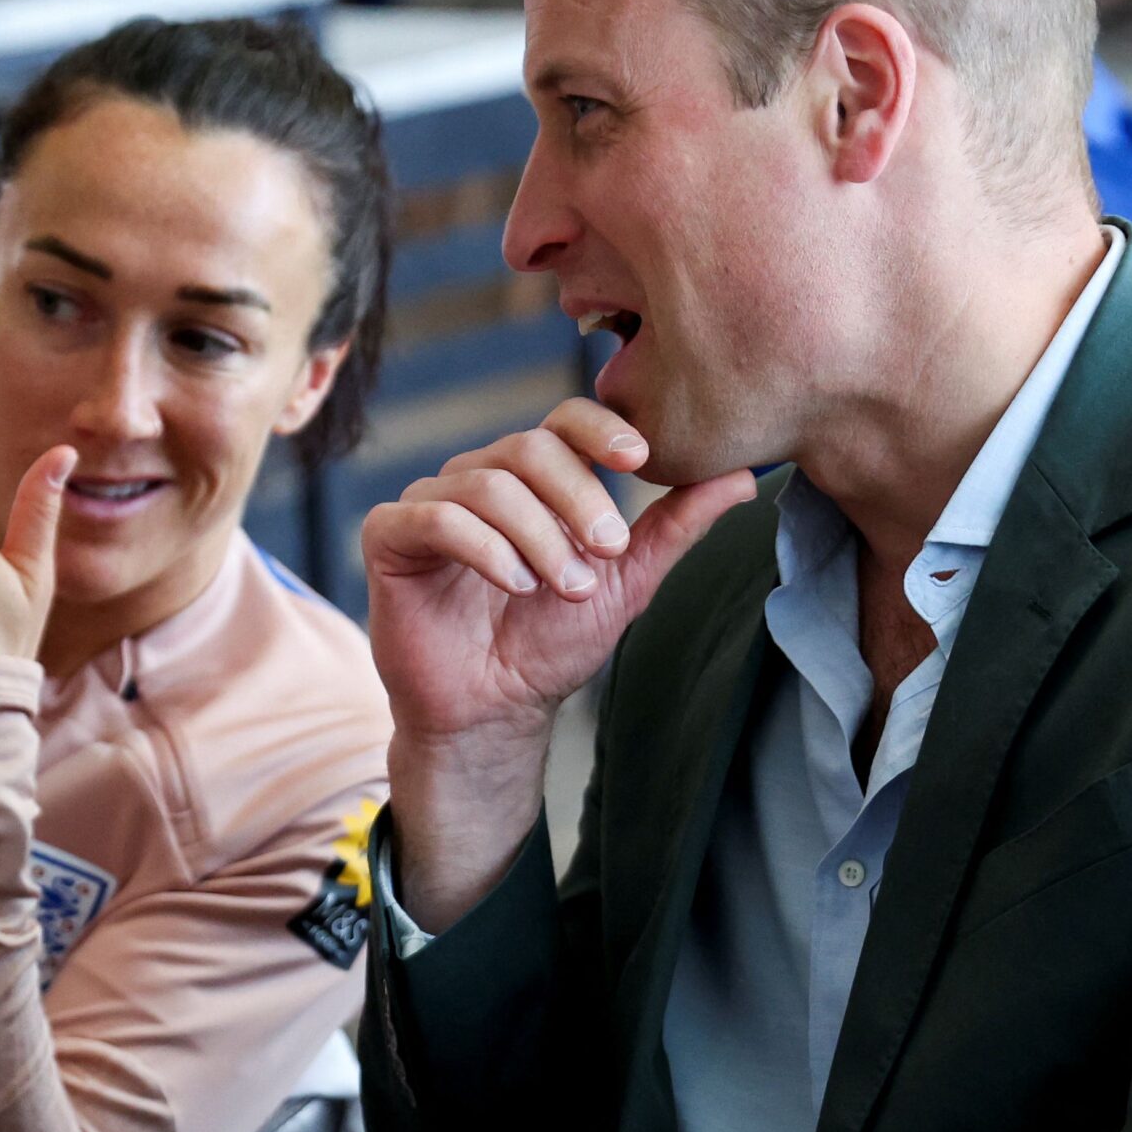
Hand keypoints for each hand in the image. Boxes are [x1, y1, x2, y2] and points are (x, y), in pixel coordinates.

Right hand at [362, 399, 754, 928]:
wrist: (494, 711)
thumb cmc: (551, 644)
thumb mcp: (626, 582)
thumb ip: (673, 528)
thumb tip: (741, 474)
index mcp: (533, 477)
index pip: (564, 420)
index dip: (601, 429)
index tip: (640, 460)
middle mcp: (479, 477)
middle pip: (529, 447)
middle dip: (578, 498)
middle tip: (609, 551)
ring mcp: (430, 502)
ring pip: (488, 483)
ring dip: (538, 536)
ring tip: (565, 588)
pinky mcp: (390, 537)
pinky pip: (435, 517)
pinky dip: (483, 547)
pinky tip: (513, 585)